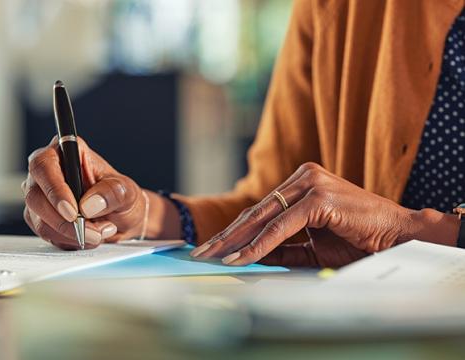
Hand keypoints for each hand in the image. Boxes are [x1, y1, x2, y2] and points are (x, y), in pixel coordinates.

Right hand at [22, 136, 153, 249]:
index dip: (54, 189)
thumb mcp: (127, 191)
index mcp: (68, 152)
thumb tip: (89, 205)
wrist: (121, 217)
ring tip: (98, 232)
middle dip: (64, 220)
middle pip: (35, 196)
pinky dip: (68, 239)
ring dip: (70, 233)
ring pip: (39, 219)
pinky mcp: (40, 217)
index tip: (72, 211)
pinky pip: (46, 233)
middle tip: (92, 231)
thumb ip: (112, 193)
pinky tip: (87, 236)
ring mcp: (41, 195)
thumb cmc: (121, 196)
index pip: (44, 165)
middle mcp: (48, 172)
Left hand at [190, 162, 448, 266]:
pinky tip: (240, 258)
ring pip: (262, 218)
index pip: (259, 210)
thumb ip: (281, 246)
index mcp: (300, 183)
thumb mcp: (310, 244)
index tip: (212, 248)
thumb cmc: (356, 239)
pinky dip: (259, 245)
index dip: (234, 231)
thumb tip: (246, 257)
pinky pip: (280, 227)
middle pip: (254, 212)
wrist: (397, 236)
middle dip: (225, 236)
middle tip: (200, 253)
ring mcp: (310, 184)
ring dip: (235, 241)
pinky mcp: (317, 197)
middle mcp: (302, 177)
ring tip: (212, 257)